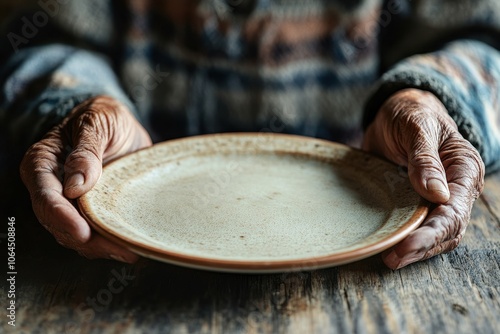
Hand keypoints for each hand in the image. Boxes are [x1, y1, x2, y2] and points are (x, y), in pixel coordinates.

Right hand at [20, 96, 151, 261]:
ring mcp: (71, 203)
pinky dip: (110, 244)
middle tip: (118, 248)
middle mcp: (52, 188)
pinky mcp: (91, 212)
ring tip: (129, 251)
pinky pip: (95, 235)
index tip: (82, 232)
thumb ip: (86, 151)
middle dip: (87, 240)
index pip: (45, 195)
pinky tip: (130, 248)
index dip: (61, 217)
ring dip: (101, 247)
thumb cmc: (104, 117)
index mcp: (43, 163)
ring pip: (77, 235)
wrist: (118, 124)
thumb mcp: (97, 122)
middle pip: (59, 223)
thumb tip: (75, 186)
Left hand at [363, 88, 484, 268]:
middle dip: (422, 247)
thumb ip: (425, 158)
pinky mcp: (416, 202)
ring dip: (415, 249)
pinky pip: (416, 225)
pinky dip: (405, 238)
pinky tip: (388, 247)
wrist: (395, 113)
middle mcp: (455, 188)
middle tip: (393, 258)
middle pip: (448, 229)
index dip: (432, 232)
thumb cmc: (410, 113)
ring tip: (390, 259)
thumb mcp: (417, 127)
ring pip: (435, 234)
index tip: (407, 245)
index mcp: (464, 169)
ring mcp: (436, 198)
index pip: (454, 211)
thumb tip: (437, 195)